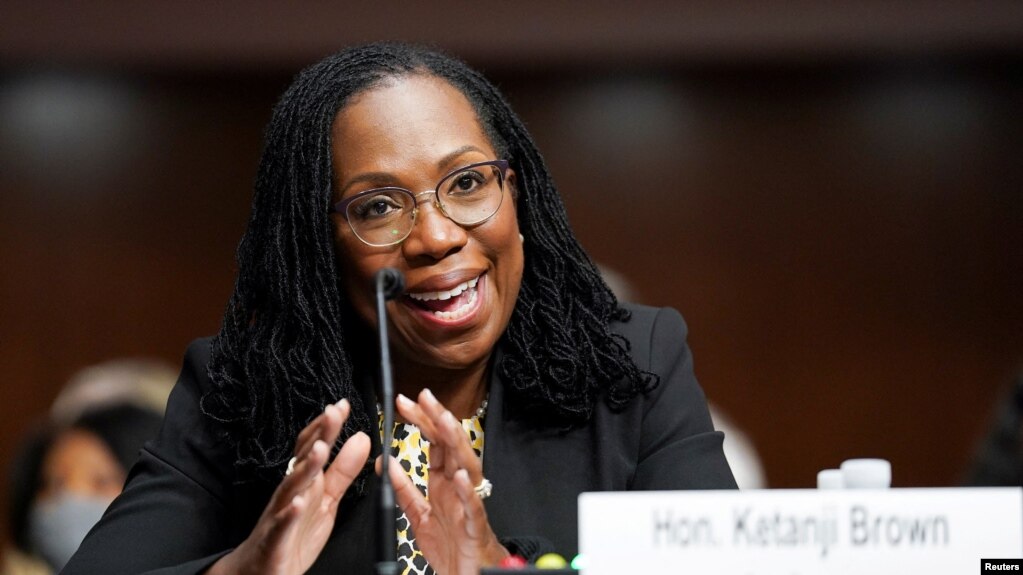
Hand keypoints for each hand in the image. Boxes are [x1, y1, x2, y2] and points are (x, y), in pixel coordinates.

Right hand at [208, 399, 370, 574]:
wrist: (262, 570)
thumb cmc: (294, 532)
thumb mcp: (327, 499)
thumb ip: (344, 470)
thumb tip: (361, 438)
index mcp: (305, 480)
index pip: (314, 446)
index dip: (328, 426)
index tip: (342, 405)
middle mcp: (291, 491)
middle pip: (304, 458)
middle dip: (318, 436)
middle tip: (333, 414)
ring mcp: (280, 513)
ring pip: (292, 487)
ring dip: (305, 467)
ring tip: (319, 449)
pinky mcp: (275, 538)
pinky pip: (281, 524)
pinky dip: (289, 513)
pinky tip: (298, 503)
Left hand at [385, 389, 508, 574]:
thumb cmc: (451, 546)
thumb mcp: (418, 515)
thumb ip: (404, 490)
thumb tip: (387, 463)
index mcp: (443, 483)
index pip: (434, 443)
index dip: (422, 421)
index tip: (406, 402)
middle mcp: (458, 488)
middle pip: (450, 446)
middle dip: (437, 420)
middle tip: (424, 397)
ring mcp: (468, 503)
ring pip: (466, 467)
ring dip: (455, 443)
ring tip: (443, 423)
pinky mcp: (475, 525)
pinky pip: (472, 505)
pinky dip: (466, 490)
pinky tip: (458, 475)